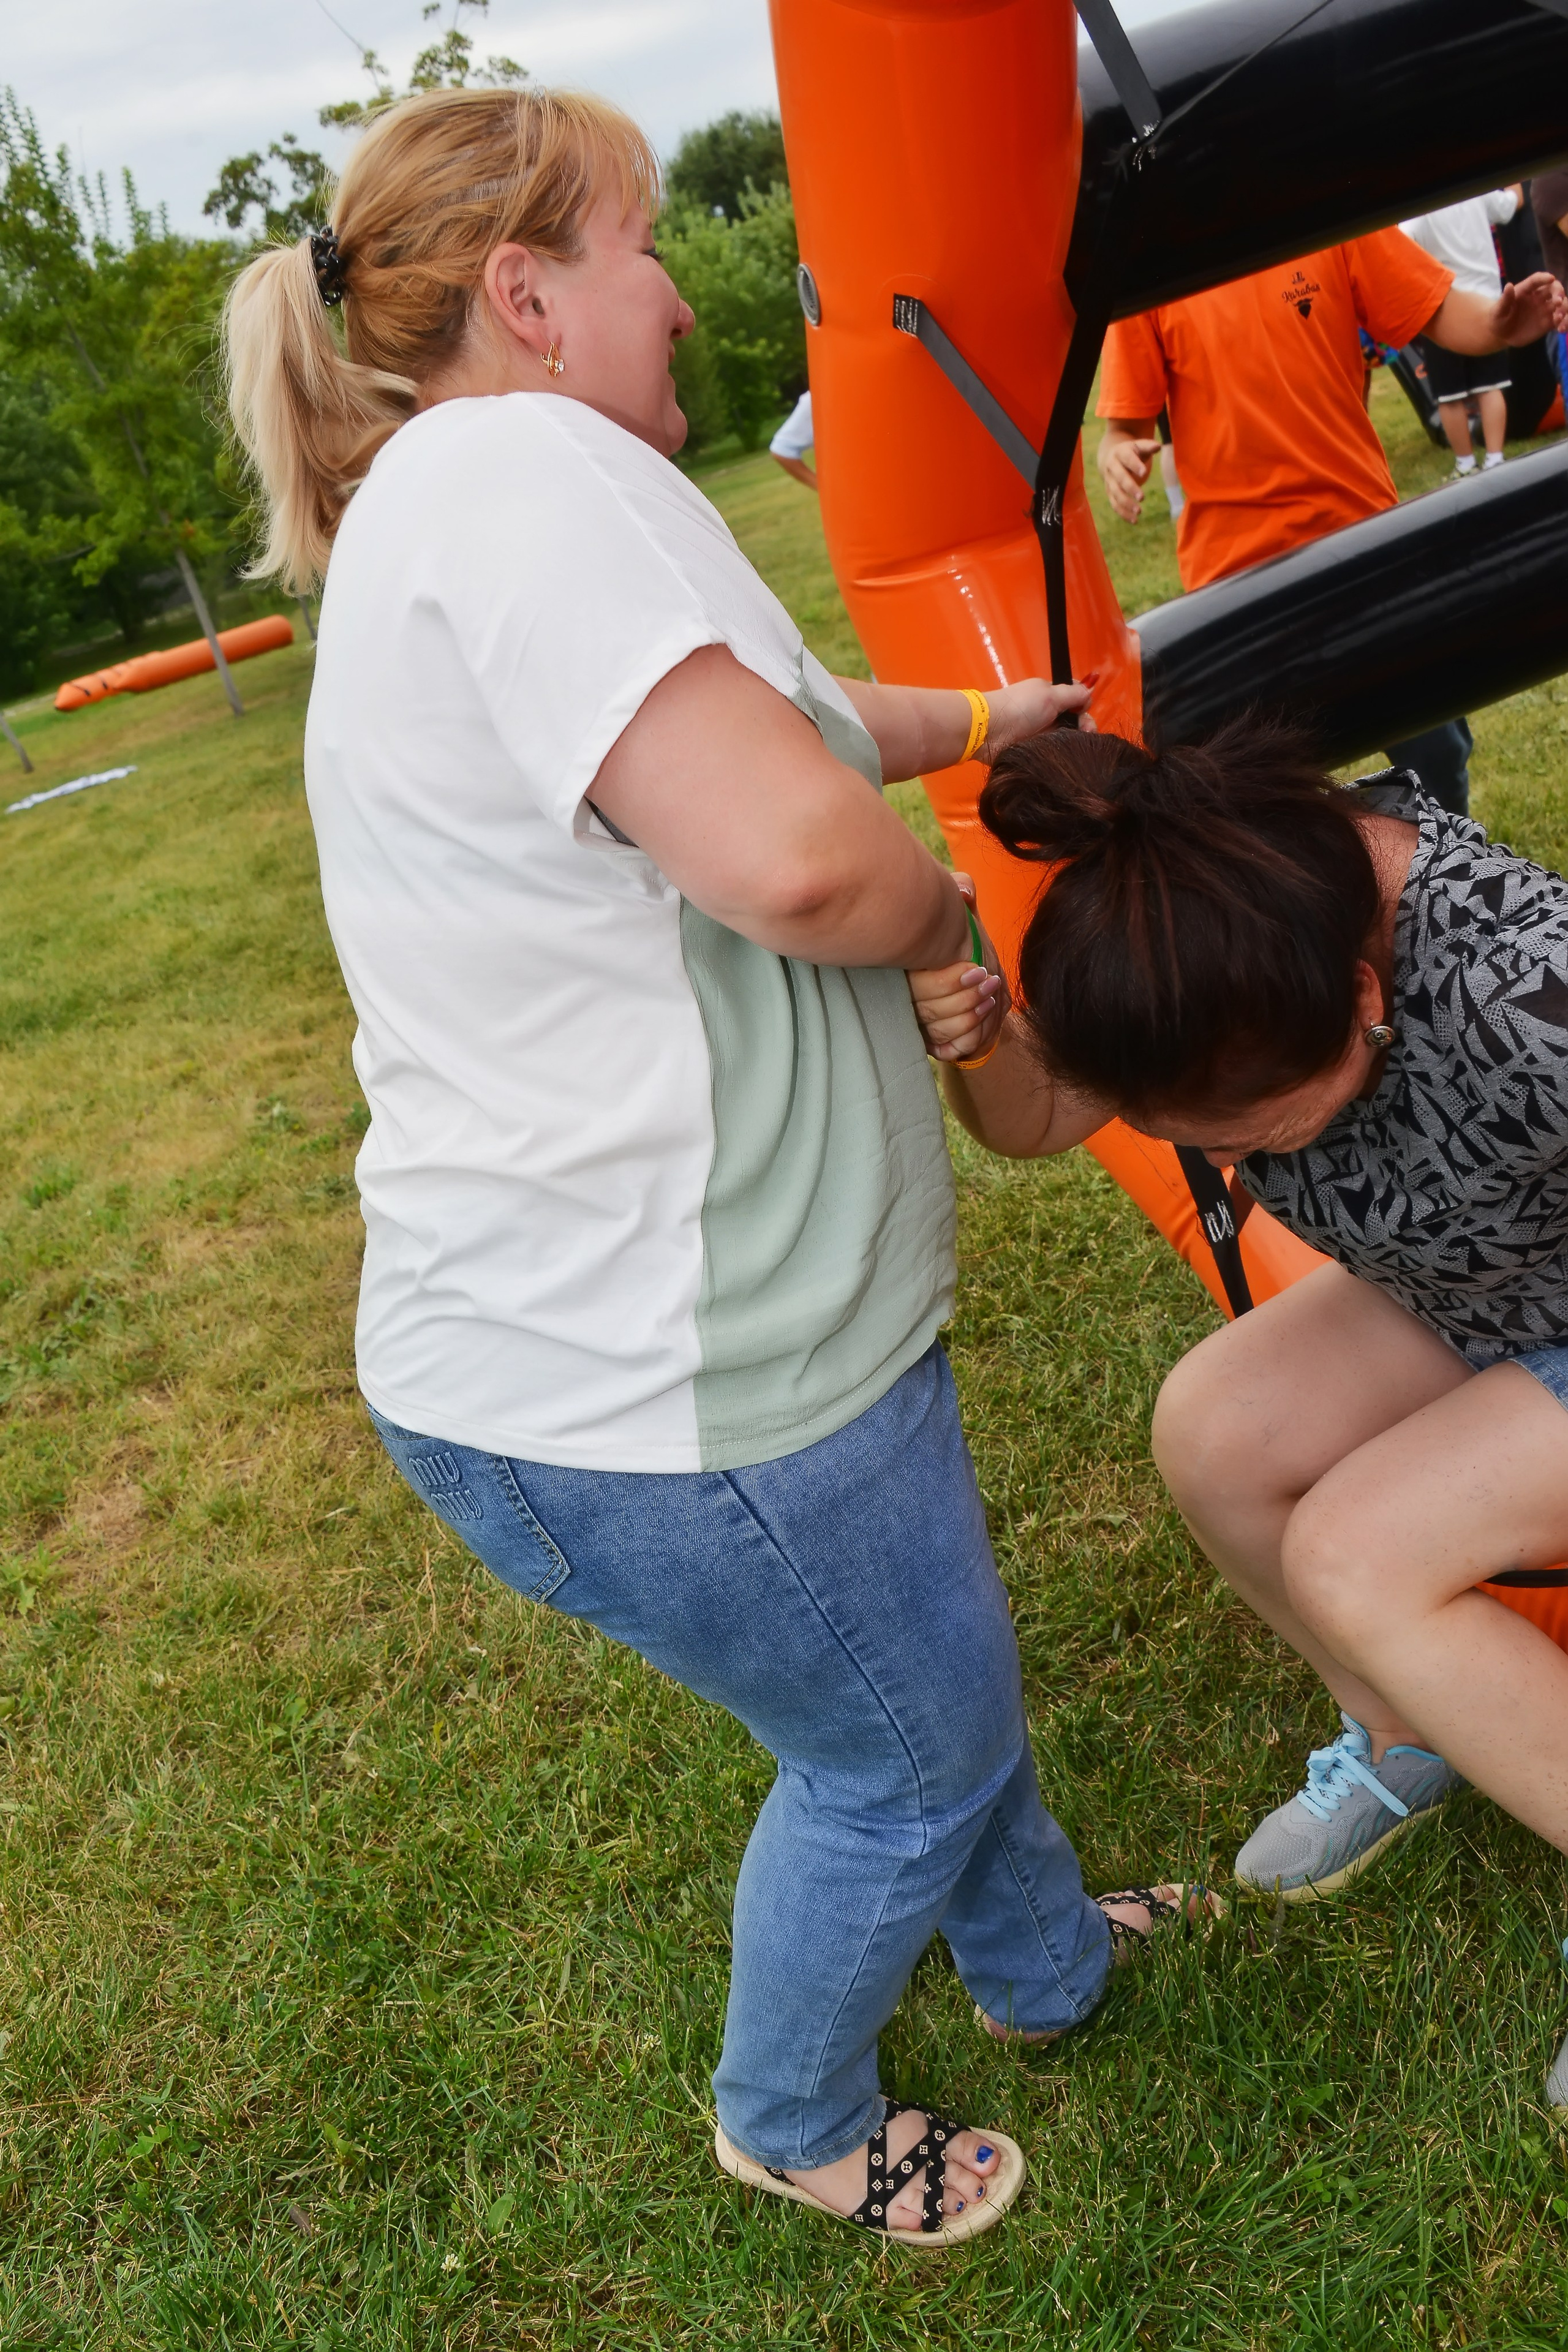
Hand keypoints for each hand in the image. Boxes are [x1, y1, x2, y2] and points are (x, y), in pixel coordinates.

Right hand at [907, 874, 1008, 1061]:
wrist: (965, 971)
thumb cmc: (956, 936)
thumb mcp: (957, 909)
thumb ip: (960, 891)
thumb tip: (964, 891)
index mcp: (905, 972)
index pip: (921, 985)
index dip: (950, 980)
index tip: (978, 968)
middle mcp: (906, 1000)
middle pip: (931, 1010)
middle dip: (966, 997)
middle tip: (990, 981)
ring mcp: (919, 1024)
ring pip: (942, 1030)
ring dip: (971, 1015)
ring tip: (991, 996)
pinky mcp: (933, 1043)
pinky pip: (950, 1048)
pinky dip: (969, 1037)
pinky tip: (985, 1015)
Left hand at [981, 679, 1092, 760]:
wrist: (988, 730)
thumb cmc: (1020, 708)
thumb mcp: (1050, 695)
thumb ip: (1073, 694)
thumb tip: (1090, 691)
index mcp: (1050, 695)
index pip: (1075, 698)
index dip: (1084, 705)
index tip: (1084, 713)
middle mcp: (1047, 713)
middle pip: (1074, 720)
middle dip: (1085, 725)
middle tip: (1087, 734)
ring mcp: (1041, 733)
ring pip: (1067, 737)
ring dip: (1075, 741)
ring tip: (1079, 748)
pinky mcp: (1035, 750)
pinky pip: (1055, 752)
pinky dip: (1062, 753)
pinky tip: (1068, 757)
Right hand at [1098, 429, 1159, 522]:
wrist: (1111, 458)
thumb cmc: (1131, 452)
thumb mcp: (1138, 446)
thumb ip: (1148, 446)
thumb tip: (1158, 446)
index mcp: (1120, 453)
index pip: (1127, 459)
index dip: (1134, 465)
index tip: (1144, 472)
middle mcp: (1112, 468)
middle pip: (1120, 479)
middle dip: (1130, 488)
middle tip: (1142, 497)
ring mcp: (1109, 482)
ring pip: (1116, 494)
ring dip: (1126, 504)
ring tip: (1139, 511)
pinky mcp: (1110, 493)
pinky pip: (1115, 505)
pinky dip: (1124, 514)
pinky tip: (1134, 520)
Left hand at [1493, 270, 1567, 345]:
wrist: (1501, 334)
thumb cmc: (1498, 318)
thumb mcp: (1498, 310)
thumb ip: (1505, 299)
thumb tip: (1509, 285)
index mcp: (1527, 290)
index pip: (1537, 280)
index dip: (1544, 278)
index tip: (1551, 278)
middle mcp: (1539, 297)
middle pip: (1554, 289)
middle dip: (1559, 293)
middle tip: (1558, 302)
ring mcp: (1545, 309)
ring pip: (1561, 304)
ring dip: (1564, 309)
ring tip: (1559, 318)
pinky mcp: (1549, 322)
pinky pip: (1560, 321)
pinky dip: (1564, 323)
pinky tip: (1561, 329)